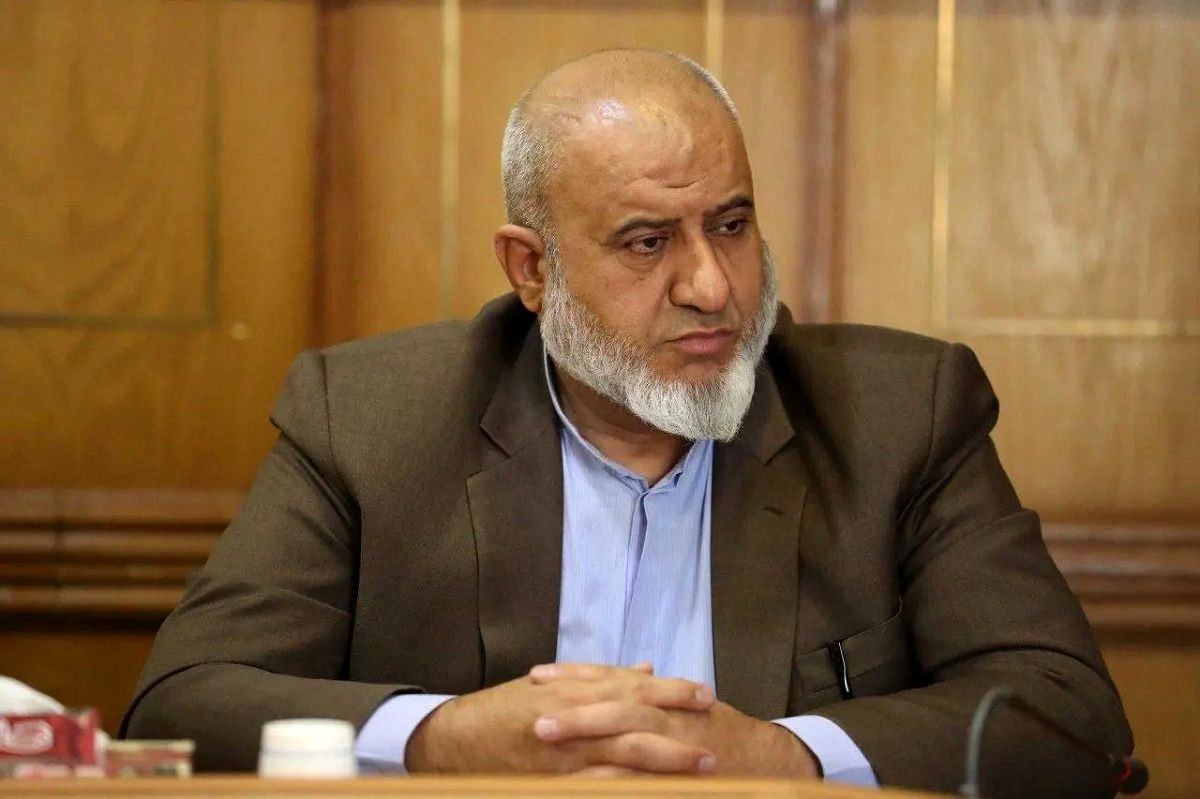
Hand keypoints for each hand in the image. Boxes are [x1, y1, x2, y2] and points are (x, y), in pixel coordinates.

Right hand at [406, 663, 717, 773]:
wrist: (455, 739)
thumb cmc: (504, 710)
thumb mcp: (552, 685)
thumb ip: (602, 677)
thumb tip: (645, 667)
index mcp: (576, 688)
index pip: (634, 685)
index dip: (672, 690)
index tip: (706, 694)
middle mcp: (574, 715)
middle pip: (637, 718)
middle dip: (678, 726)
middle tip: (714, 733)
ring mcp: (565, 752)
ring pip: (626, 754)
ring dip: (666, 762)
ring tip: (701, 768)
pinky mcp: (555, 781)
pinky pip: (601, 786)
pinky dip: (629, 787)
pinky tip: (652, 791)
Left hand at [528, 664, 818, 778]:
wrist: (770, 760)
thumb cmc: (724, 733)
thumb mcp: (689, 705)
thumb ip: (659, 691)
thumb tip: (635, 670)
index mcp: (662, 698)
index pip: (612, 680)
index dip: (574, 677)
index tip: (537, 676)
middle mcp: (667, 717)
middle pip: (614, 706)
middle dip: (573, 709)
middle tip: (533, 715)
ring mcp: (674, 747)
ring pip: (627, 739)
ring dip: (586, 740)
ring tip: (547, 742)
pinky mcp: (679, 775)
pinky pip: (643, 778)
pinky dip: (615, 779)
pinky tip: (585, 783)